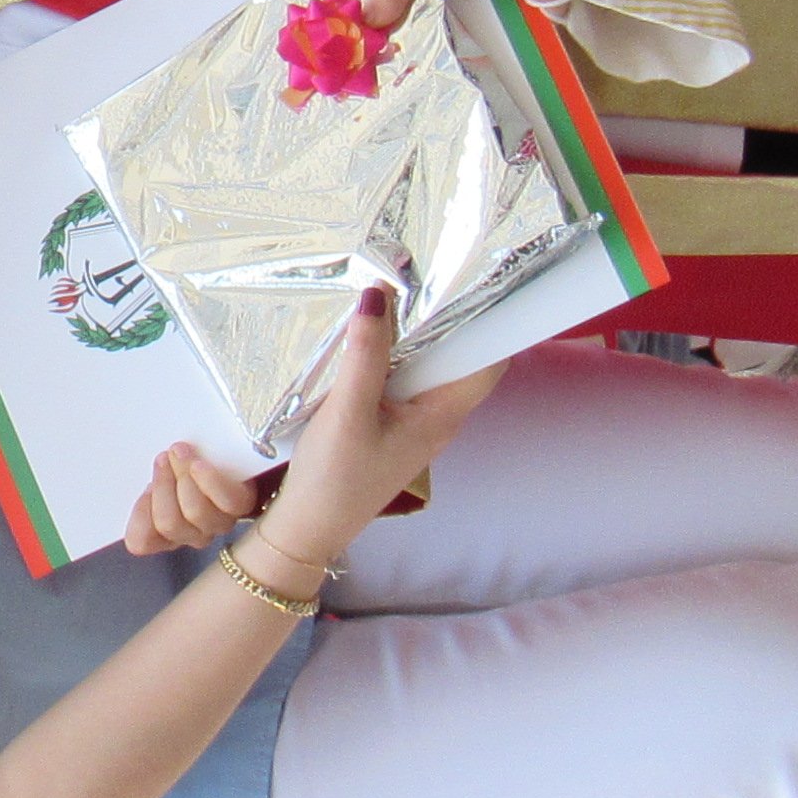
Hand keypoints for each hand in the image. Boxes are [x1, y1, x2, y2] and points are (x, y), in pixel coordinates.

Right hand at [120, 439, 277, 557]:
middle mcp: (193, 534)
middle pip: (170, 523)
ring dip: (182, 478)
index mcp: (164, 530)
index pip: (141, 542)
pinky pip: (226, 501)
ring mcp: (219, 522)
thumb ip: (148, 480)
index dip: (139, 519)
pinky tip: (199, 464)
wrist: (232, 450)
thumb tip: (137, 481)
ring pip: (194, 512)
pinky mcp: (242, 505)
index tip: (143, 489)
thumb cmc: (194, 461)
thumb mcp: (161, 471)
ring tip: (179, 451)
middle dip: (163, 486)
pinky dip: (209, 482)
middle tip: (163, 457)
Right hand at [273, 288, 502, 563]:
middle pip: (458, 356)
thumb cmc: (333, 478)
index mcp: (443, 414)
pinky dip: (393, 354)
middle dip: (445, 316)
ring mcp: (416, 421)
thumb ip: (366, 354)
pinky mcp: (393, 424)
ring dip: (414, 334)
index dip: (488, 320)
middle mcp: (438, 416)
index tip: (476, 279)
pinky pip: (404, 379)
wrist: (309, 528)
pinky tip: (371, 337)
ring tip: (394, 292)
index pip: (487, 359)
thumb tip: (378, 295)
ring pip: (428, 366)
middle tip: (422, 269)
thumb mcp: (347, 411)